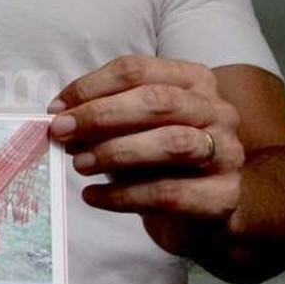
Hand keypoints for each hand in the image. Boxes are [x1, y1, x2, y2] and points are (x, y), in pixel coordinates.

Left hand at [47, 55, 245, 255]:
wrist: (204, 214)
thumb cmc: (160, 163)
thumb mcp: (132, 130)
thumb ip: (104, 119)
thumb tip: (62, 119)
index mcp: (192, 81)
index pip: (138, 69)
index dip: (92, 86)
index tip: (58, 107)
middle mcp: (216, 110)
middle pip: (158, 102)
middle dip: (101, 115)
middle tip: (63, 132)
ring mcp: (226, 152)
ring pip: (172, 144)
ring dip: (115, 152)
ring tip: (79, 164)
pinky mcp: (223, 196)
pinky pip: (169, 193)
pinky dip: (123, 196)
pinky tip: (94, 196)